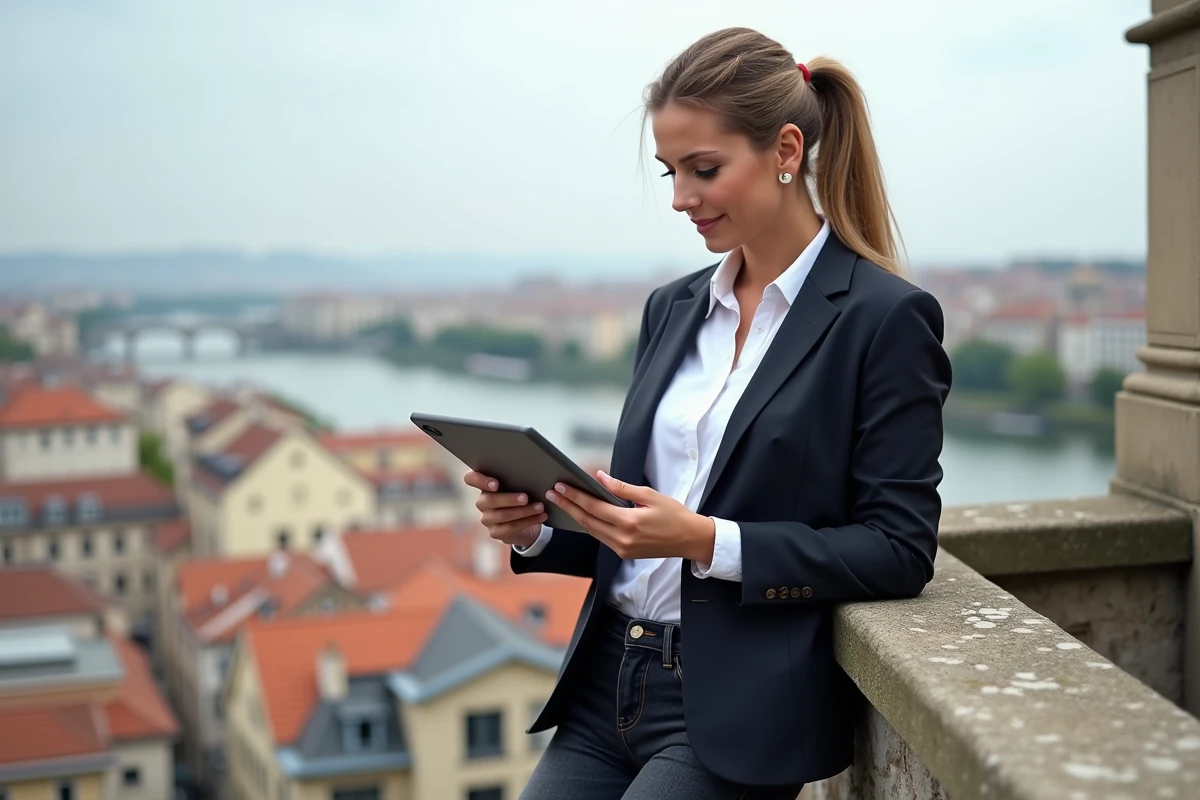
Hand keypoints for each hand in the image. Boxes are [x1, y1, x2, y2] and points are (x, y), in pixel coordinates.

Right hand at [464, 471, 546, 548]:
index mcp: (485, 486)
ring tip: (540, 507)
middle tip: (526, 497)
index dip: (479, 480)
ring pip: (502, 515)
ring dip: (524, 511)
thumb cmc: (521, 495)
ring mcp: (487, 518)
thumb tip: (533, 473)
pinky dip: (528, 521)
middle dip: (509, 499)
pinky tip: (540, 517)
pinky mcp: (495, 532)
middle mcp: (482, 502)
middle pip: (489, 500)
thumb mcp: (519, 485)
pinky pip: (511, 527)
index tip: (495, 484)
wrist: (526, 521)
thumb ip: (518, 478)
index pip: (471, 479)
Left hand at [545, 471, 715, 562]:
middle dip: (568, 506)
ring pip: (592, 531)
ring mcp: (622, 549)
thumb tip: (600, 477)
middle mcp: (623, 539)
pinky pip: (601, 537)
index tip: (559, 486)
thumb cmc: (674, 514)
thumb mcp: (650, 495)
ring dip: (576, 516)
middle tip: (551, 493)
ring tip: (562, 502)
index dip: (574, 496)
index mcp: (629, 523)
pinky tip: (581, 514)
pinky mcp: (624, 553)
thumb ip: (622, 488)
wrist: (689, 540)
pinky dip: (590, 525)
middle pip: (587, 521)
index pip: (594, 508)